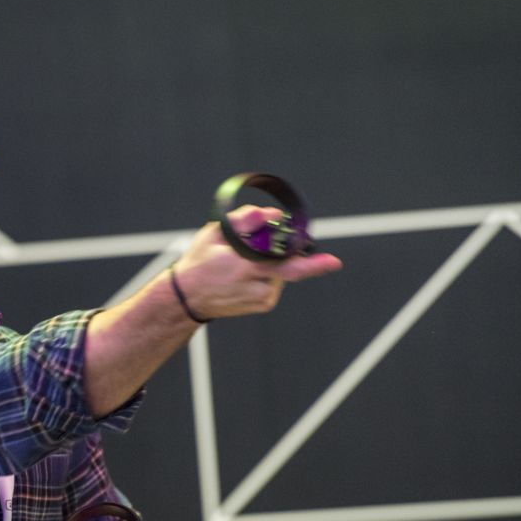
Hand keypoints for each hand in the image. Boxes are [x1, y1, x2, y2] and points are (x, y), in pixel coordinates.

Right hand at [173, 205, 342, 319]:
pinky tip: (249, 274)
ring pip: (283, 272)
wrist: (187, 298)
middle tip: (294, 256)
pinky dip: (269, 274)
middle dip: (293, 256)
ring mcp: (261, 298)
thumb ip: (245, 221)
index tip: (334, 262)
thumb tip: (273, 215)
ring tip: (247, 263)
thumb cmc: (200, 262)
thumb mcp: (214, 234)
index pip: (284, 264)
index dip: (311, 264)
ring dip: (273, 262)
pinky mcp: (265, 304)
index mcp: (243, 266)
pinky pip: (278, 282)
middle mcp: (255, 286)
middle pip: (289, 268)